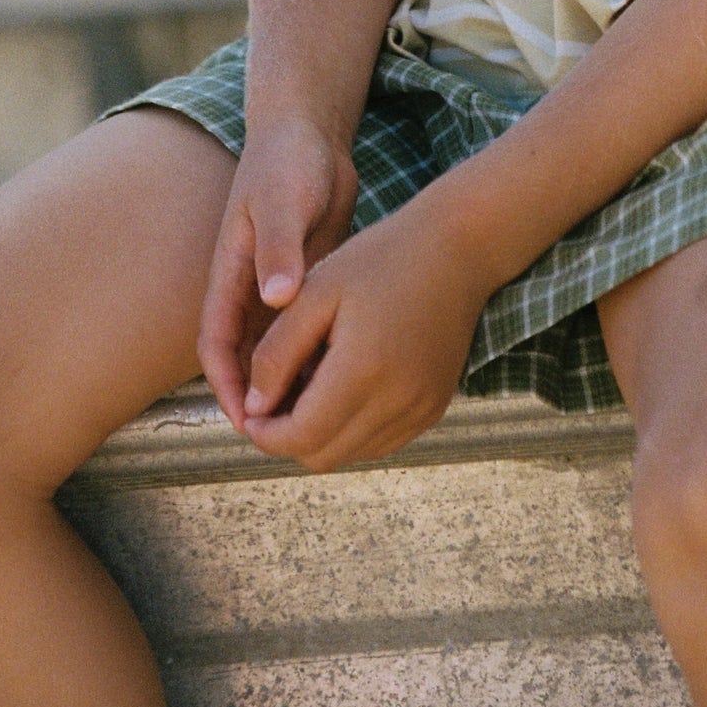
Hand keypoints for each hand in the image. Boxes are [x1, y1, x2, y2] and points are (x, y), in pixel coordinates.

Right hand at [197, 115, 359, 428]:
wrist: (311, 134)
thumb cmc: (288, 162)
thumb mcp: (281, 202)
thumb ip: (278, 247)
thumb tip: (275, 299)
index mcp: (230, 272)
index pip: (216, 343)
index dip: (226, 387)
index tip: (245, 423)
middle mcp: (250, 287)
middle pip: (245, 358)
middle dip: (259, 401)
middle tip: (288, 438)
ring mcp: (278, 285)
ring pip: (278, 351)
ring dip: (290, 383)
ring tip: (320, 420)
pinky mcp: (308, 280)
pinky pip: (308, 331)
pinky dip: (318, 356)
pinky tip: (347, 379)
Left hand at [237, 186, 490, 471]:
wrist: (457, 249)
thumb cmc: (379, 260)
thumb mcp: (315, 294)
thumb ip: (276, 354)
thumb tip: (254, 409)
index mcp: (364, 369)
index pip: (300, 438)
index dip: (265, 434)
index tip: (250, 411)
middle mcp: (399, 401)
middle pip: (323, 456)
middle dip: (288, 437)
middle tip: (275, 397)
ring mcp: (422, 409)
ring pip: (351, 454)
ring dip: (322, 434)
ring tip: (312, 385)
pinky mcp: (435, 408)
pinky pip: (380, 441)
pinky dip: (353, 428)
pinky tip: (346, 387)